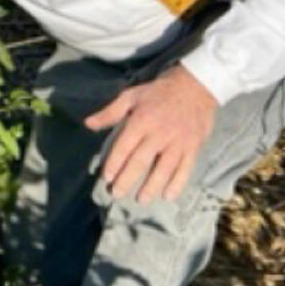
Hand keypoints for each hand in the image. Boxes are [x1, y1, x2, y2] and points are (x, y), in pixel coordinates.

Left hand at [85, 63, 218, 204]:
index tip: (106, 178)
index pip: (124, 147)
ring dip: (151, 187)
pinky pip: (185, 169)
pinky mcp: (193, 147)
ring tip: (141, 201)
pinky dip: (177, 184)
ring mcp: (177, 142)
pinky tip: (168, 196)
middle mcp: (159, 134)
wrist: (196, 85)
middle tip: (117, 194)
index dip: (114, 164)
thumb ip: (110, 112)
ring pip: (163, 170)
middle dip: (127, 180)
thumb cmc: (159, 91)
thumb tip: (88, 124)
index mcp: (141, 121)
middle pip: (140, 162)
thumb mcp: (131, 95)